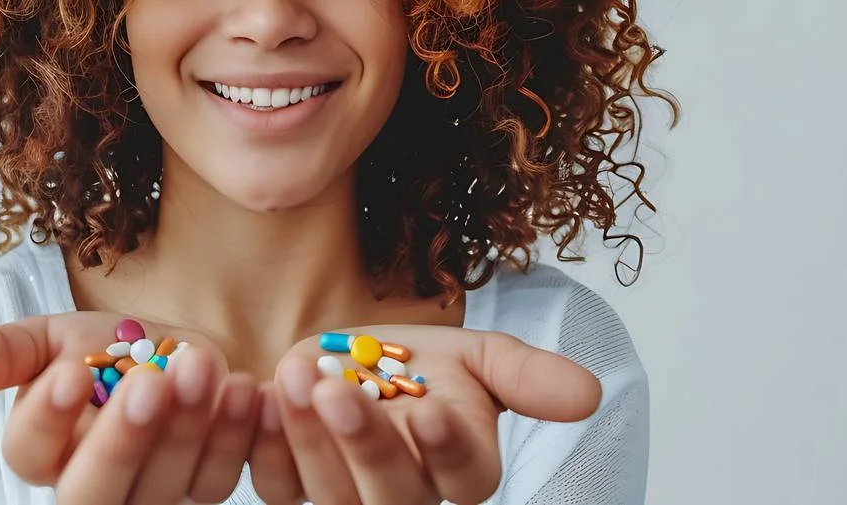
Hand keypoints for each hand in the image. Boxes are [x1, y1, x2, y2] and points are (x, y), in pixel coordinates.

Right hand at [0, 312, 262, 503]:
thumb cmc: (109, 348)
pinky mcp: (204, 486)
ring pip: (165, 486)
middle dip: (123, 439)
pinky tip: (242, 389)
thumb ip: (1, 353)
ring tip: (199, 362)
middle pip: (94, 495)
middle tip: (149, 381)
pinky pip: (219, 478)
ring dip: (186, 426)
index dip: (47, 419)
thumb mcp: (54, 337)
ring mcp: (152, 493)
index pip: (29, 454)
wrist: (180, 348)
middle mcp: (93, 483)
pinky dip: (233, 434)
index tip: (70, 372)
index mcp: (44, 449)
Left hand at [247, 325, 600, 504]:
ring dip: (309, 437)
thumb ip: (527, 377)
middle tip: (338, 389)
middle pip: (391, 494)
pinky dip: (264, 445)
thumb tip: (589, 394)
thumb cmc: (422, 362)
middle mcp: (406, 493)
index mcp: (462, 467)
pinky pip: (276, 484)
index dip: (446, 448)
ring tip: (297, 373)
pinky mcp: (292, 484)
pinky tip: (257, 397)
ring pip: (330, 494)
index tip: (432, 410)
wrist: (352, 357)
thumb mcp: (478, 356)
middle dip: (365, 442)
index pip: (463, 476)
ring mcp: (345, 494)